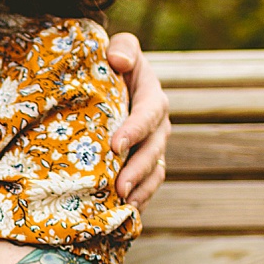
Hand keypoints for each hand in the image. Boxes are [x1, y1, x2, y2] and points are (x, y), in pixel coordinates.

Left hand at [107, 32, 169, 208]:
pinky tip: (123, 214)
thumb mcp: (118, 48)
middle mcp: (157, 123)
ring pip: (154, 171)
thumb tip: (119, 62)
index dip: (135, 129)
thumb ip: (122, 49)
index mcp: (151, 95)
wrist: (107, 83)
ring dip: (140, 189)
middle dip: (137, 169)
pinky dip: (138, 199)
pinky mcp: (143, 163)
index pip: (148, 112)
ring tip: (122, 205)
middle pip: (154, 149)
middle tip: (119, 187)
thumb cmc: (109, 63)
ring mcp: (152, 146)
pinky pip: (147, 184)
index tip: (115, 145)